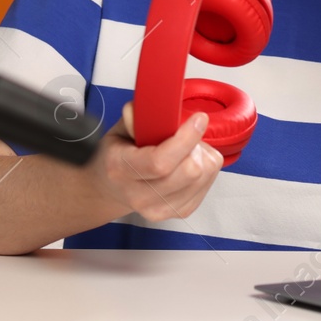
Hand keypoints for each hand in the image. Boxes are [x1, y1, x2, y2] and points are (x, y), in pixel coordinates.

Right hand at [90, 102, 222, 221]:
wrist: (112, 188)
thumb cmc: (119, 153)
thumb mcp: (120, 129)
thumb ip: (137, 117)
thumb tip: (157, 108)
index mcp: (121, 169)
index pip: (160, 162)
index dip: (185, 139)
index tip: (199, 118)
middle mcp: (140, 196)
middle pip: (189, 171)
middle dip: (195, 144)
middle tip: (186, 132)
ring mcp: (160, 209)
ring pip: (203, 176)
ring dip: (202, 155)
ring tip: (185, 149)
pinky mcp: (180, 212)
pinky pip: (208, 184)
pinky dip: (205, 168)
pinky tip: (188, 162)